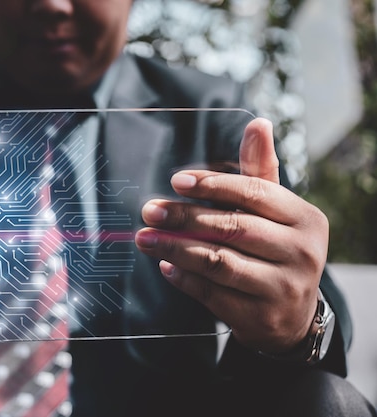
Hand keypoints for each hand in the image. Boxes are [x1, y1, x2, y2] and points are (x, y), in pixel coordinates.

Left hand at [135, 118, 328, 352]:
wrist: (292, 316)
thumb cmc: (277, 251)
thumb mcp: (277, 212)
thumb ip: (260, 172)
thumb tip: (257, 124)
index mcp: (305, 218)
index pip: (254, 193)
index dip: (213, 185)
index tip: (176, 181)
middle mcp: (301, 252)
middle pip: (232, 227)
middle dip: (185, 217)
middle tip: (149, 210)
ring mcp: (283, 288)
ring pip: (219, 262)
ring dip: (175, 248)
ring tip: (145, 238)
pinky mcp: (261, 317)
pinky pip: (213, 294)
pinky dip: (185, 279)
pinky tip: (165, 265)